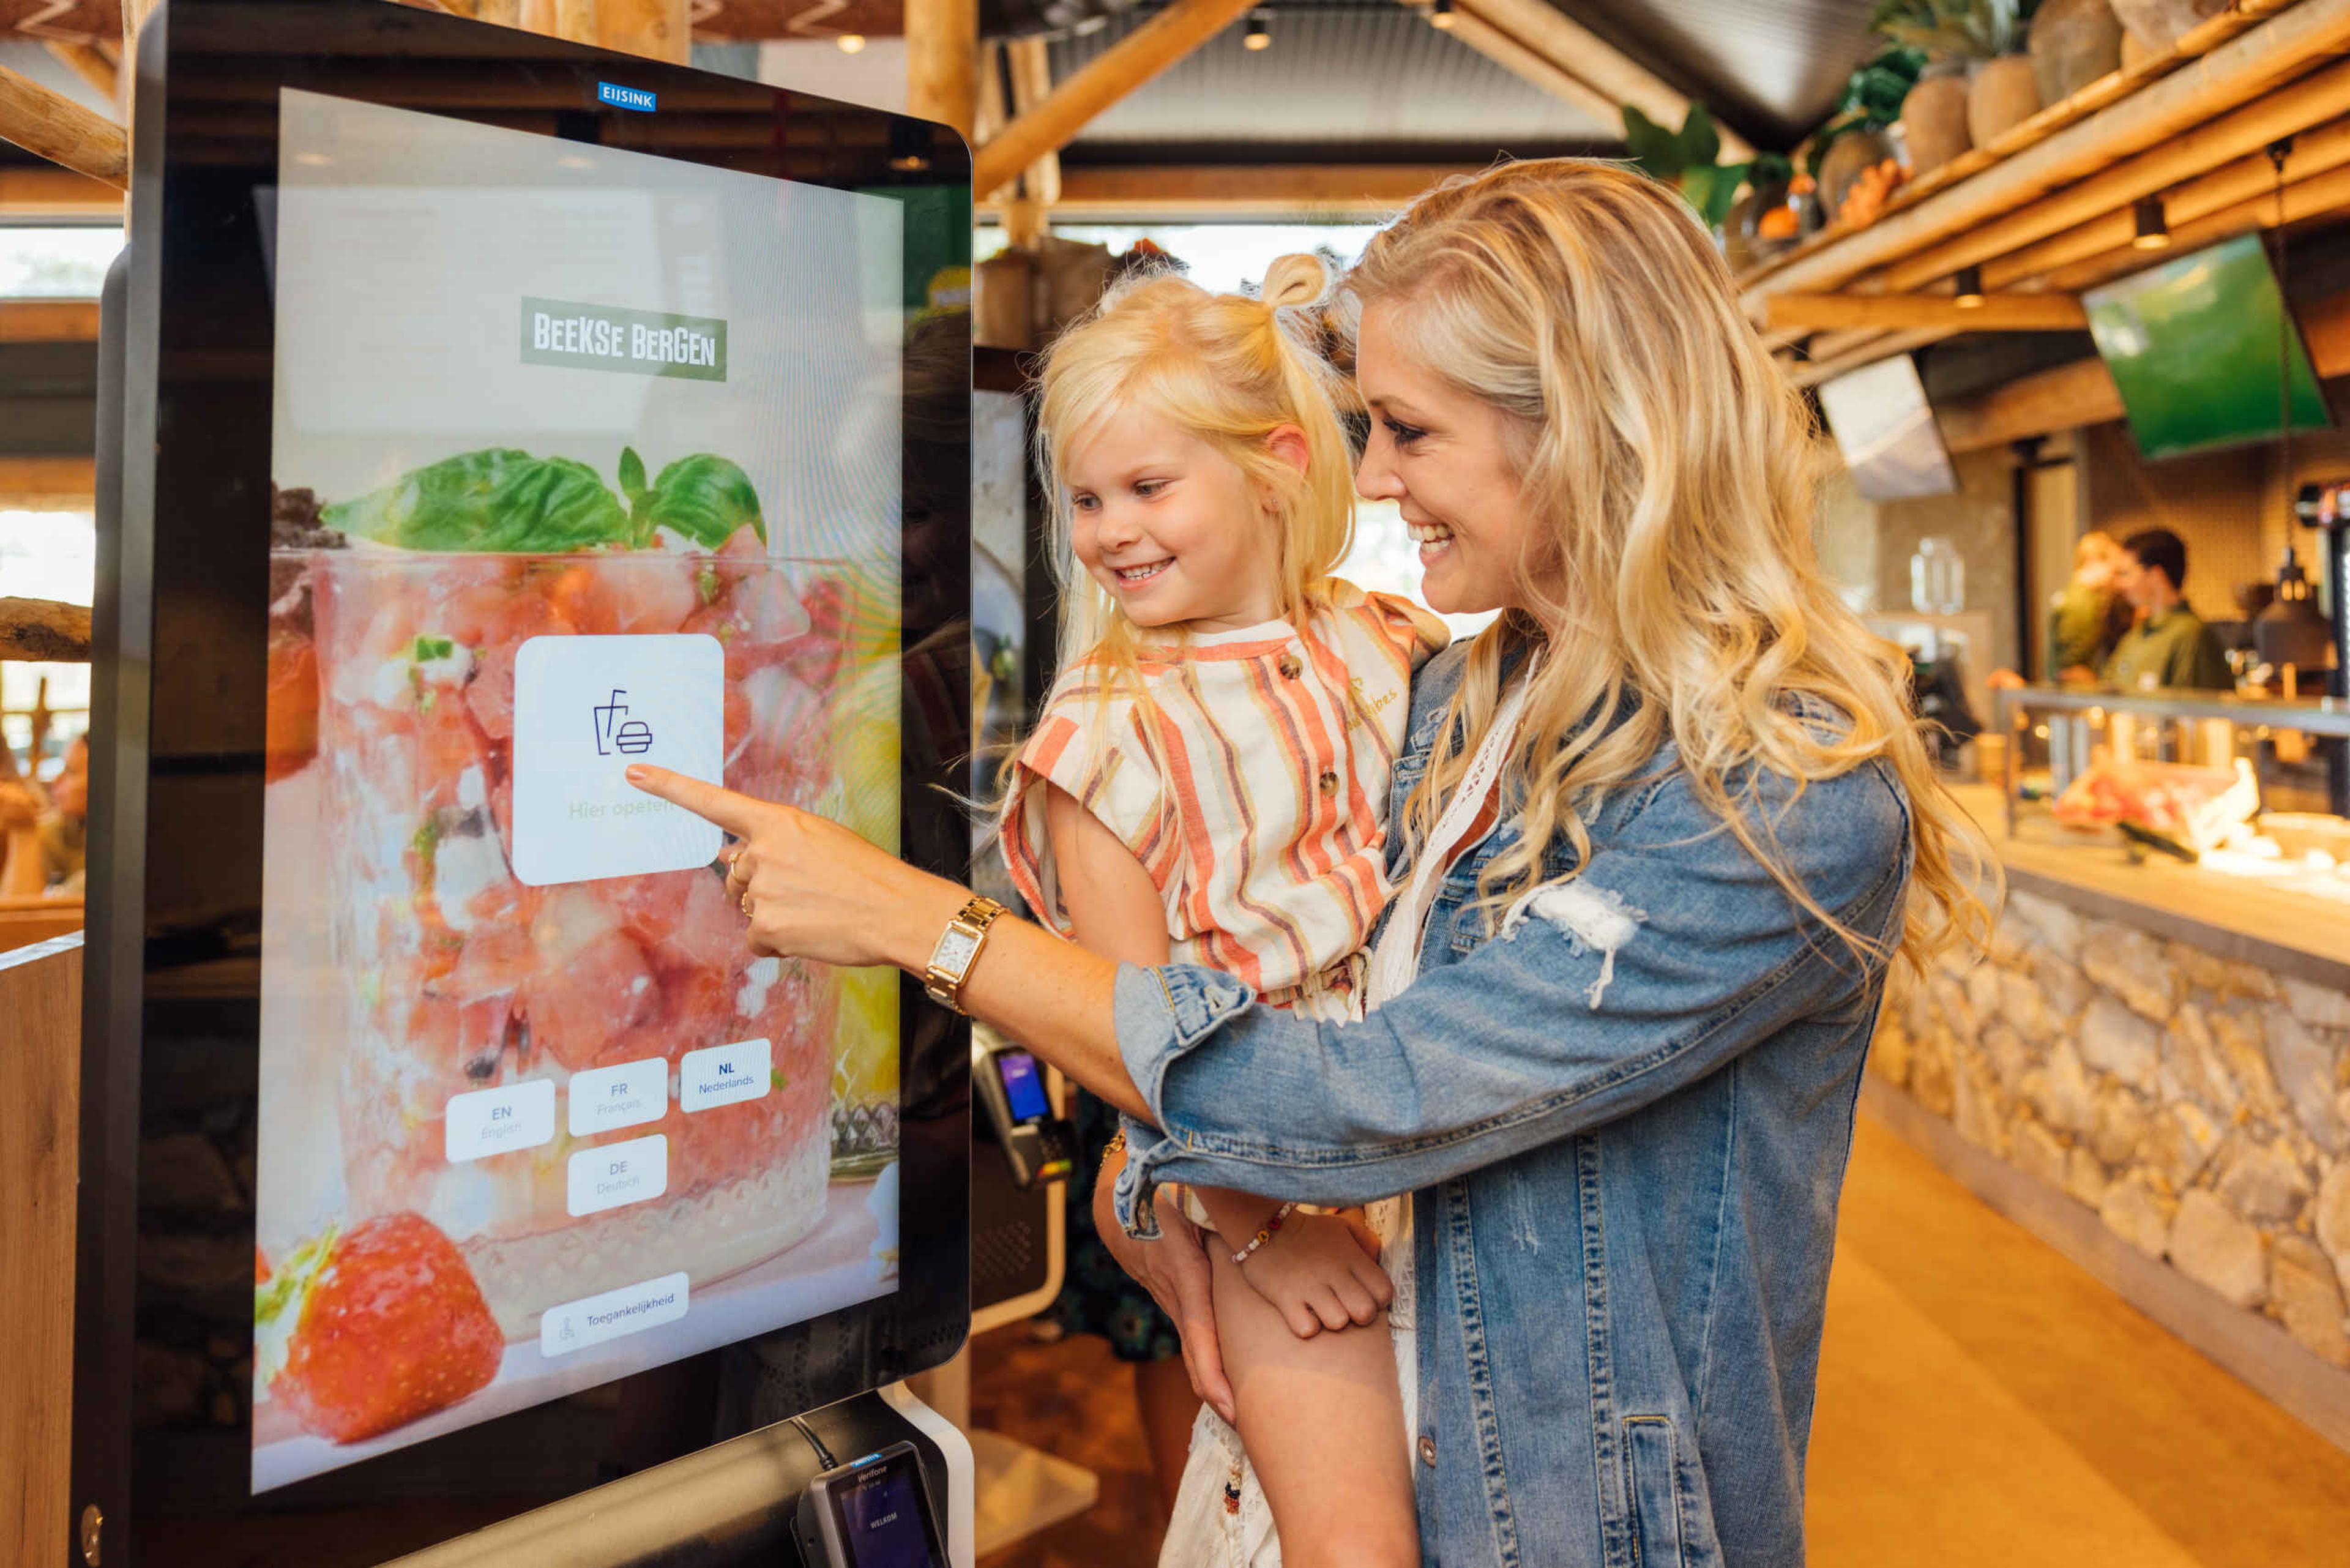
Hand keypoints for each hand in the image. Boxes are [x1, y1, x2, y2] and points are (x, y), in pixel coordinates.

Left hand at [625, 764, 958, 970]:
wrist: (899, 912)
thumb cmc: (869, 874)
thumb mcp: (822, 840)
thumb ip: (776, 843)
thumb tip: (733, 861)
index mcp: (777, 822)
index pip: (712, 801)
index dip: (669, 787)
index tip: (633, 774)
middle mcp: (762, 853)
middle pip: (734, 872)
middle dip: (759, 882)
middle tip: (808, 889)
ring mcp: (762, 892)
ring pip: (747, 906)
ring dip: (774, 912)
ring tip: (817, 910)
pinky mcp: (767, 929)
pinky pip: (756, 938)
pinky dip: (779, 940)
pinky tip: (812, 933)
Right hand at [1093, 1151, 1235, 1423]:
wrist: (1118, 1202)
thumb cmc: (1163, 1193)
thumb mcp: (1194, 1197)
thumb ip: (1223, 1211)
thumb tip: (1258, 1217)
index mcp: (1185, 1275)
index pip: (1199, 1338)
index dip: (1214, 1377)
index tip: (1232, 1407)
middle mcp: (1176, 1296)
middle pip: (1196, 1358)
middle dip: (1218, 1395)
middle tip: (1247, 1426)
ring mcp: (1170, 1300)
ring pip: (1194, 1351)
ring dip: (1215, 1382)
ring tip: (1244, 1412)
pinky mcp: (1172, 1297)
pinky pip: (1192, 1335)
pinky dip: (1207, 1360)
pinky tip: (1227, 1376)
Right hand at [1238, 1211, 1390, 1339]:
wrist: (1263, 1227)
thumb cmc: (1308, 1232)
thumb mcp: (1342, 1227)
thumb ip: (1366, 1242)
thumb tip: (1378, 1260)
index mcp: (1351, 1256)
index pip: (1384, 1291)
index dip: (1378, 1300)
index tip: (1364, 1295)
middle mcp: (1334, 1272)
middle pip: (1365, 1313)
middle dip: (1359, 1316)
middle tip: (1345, 1306)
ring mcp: (1309, 1286)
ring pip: (1338, 1323)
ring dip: (1331, 1321)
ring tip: (1321, 1309)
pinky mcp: (1285, 1298)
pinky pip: (1306, 1329)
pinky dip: (1305, 1326)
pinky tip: (1302, 1314)